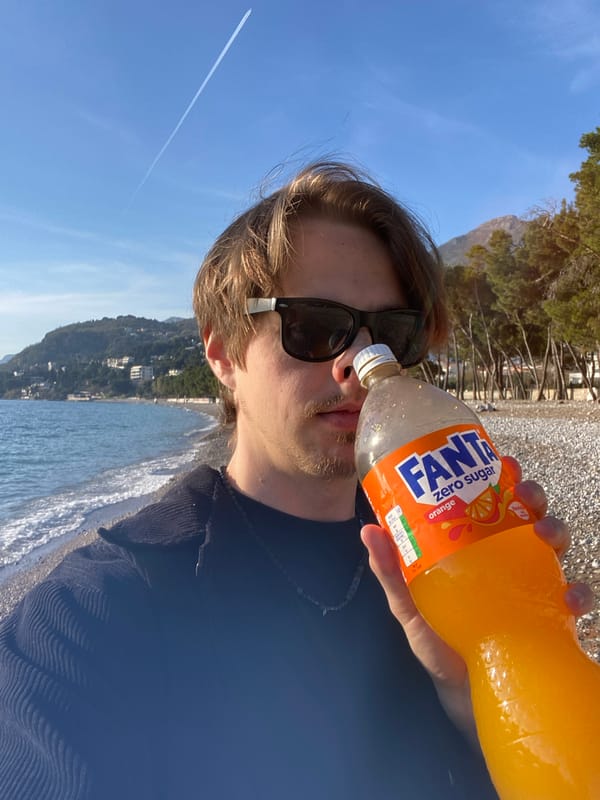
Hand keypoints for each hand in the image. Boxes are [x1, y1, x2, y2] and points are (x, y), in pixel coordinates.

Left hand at [360, 455, 593, 740]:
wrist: (462, 695)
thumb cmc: (436, 642)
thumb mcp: (409, 606)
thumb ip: (391, 572)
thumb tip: (368, 530)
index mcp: (477, 549)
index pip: (493, 503)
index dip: (503, 477)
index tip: (503, 460)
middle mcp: (508, 560)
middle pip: (529, 514)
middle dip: (534, 496)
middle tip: (526, 492)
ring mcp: (533, 587)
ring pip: (556, 545)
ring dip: (557, 530)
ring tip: (546, 533)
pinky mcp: (551, 618)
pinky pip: (575, 599)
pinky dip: (578, 593)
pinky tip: (568, 597)